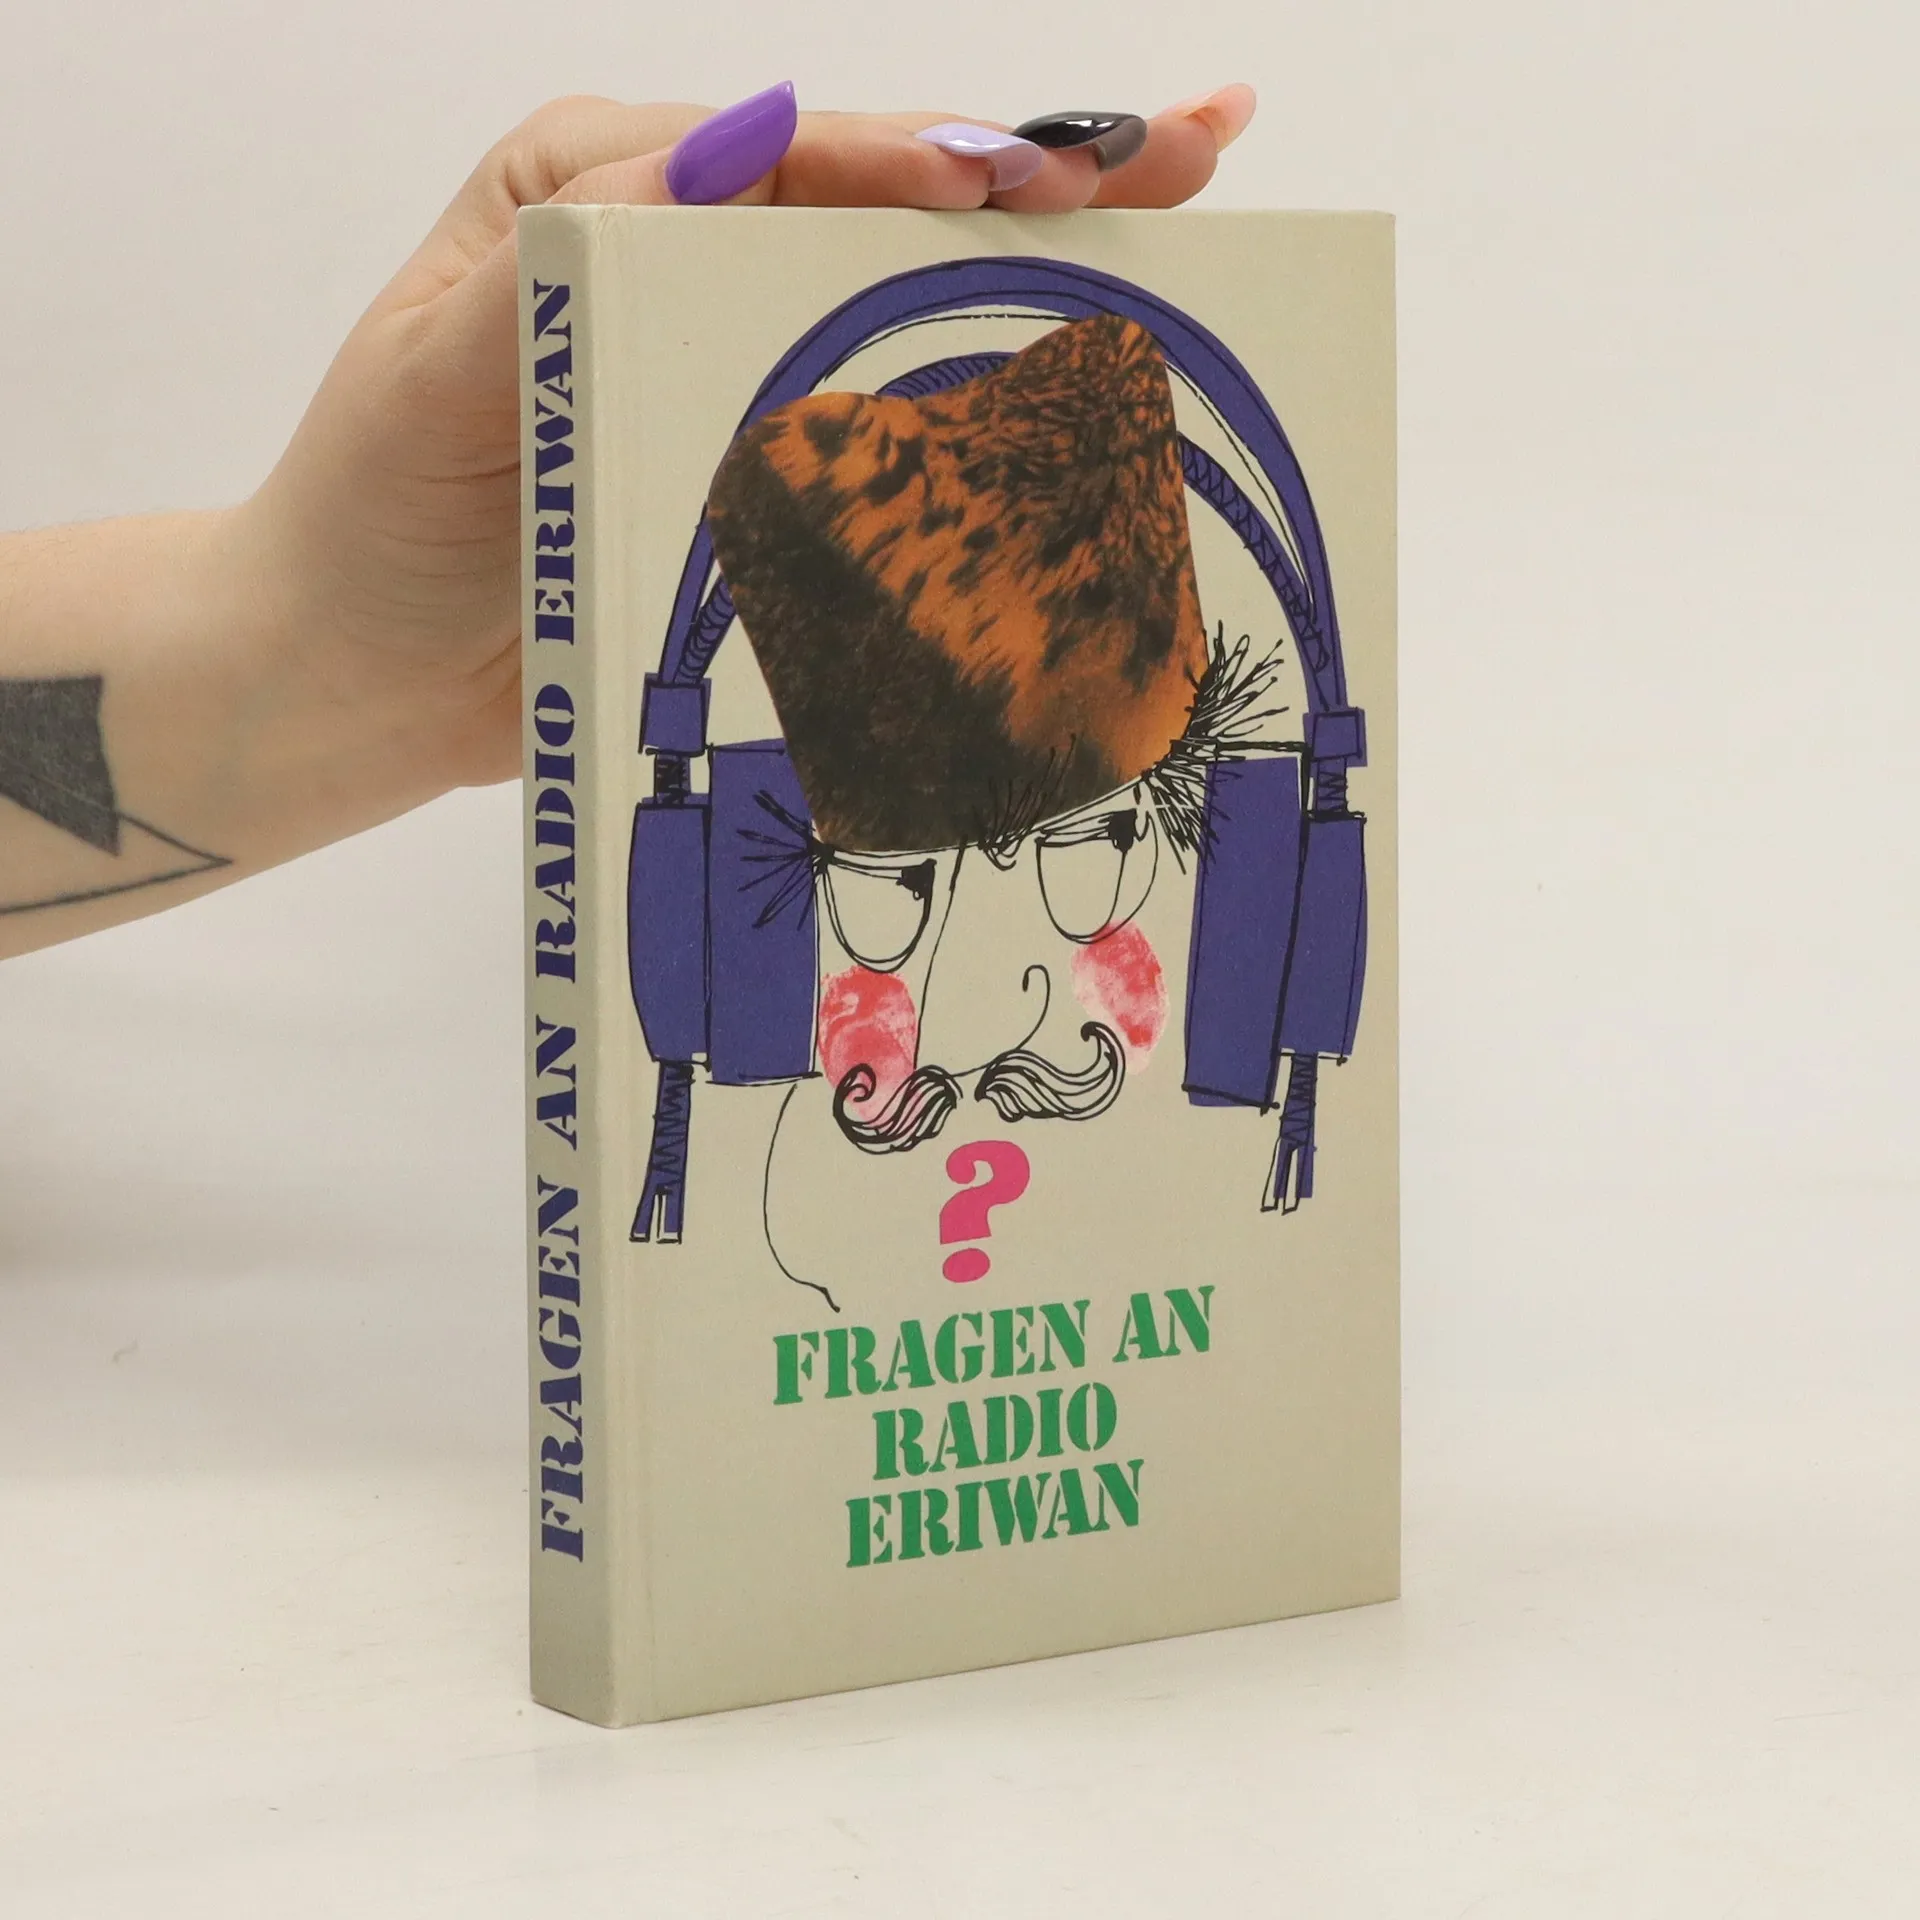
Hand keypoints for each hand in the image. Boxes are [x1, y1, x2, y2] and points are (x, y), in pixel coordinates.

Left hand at [239, 87, 1259, 795]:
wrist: (356, 681)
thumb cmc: (374, 513)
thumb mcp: (448, 357)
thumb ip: (586, 244)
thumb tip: (755, 134)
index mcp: (608, 191)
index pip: (802, 155)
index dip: (935, 159)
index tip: (1052, 177)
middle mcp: (684, 263)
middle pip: (886, 212)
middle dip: (1045, 182)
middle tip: (1197, 157)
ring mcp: (732, 374)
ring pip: (907, 316)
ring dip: (1045, 285)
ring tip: (1187, 246)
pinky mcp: (758, 480)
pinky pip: (886, 443)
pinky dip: (983, 426)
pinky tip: (1083, 405)